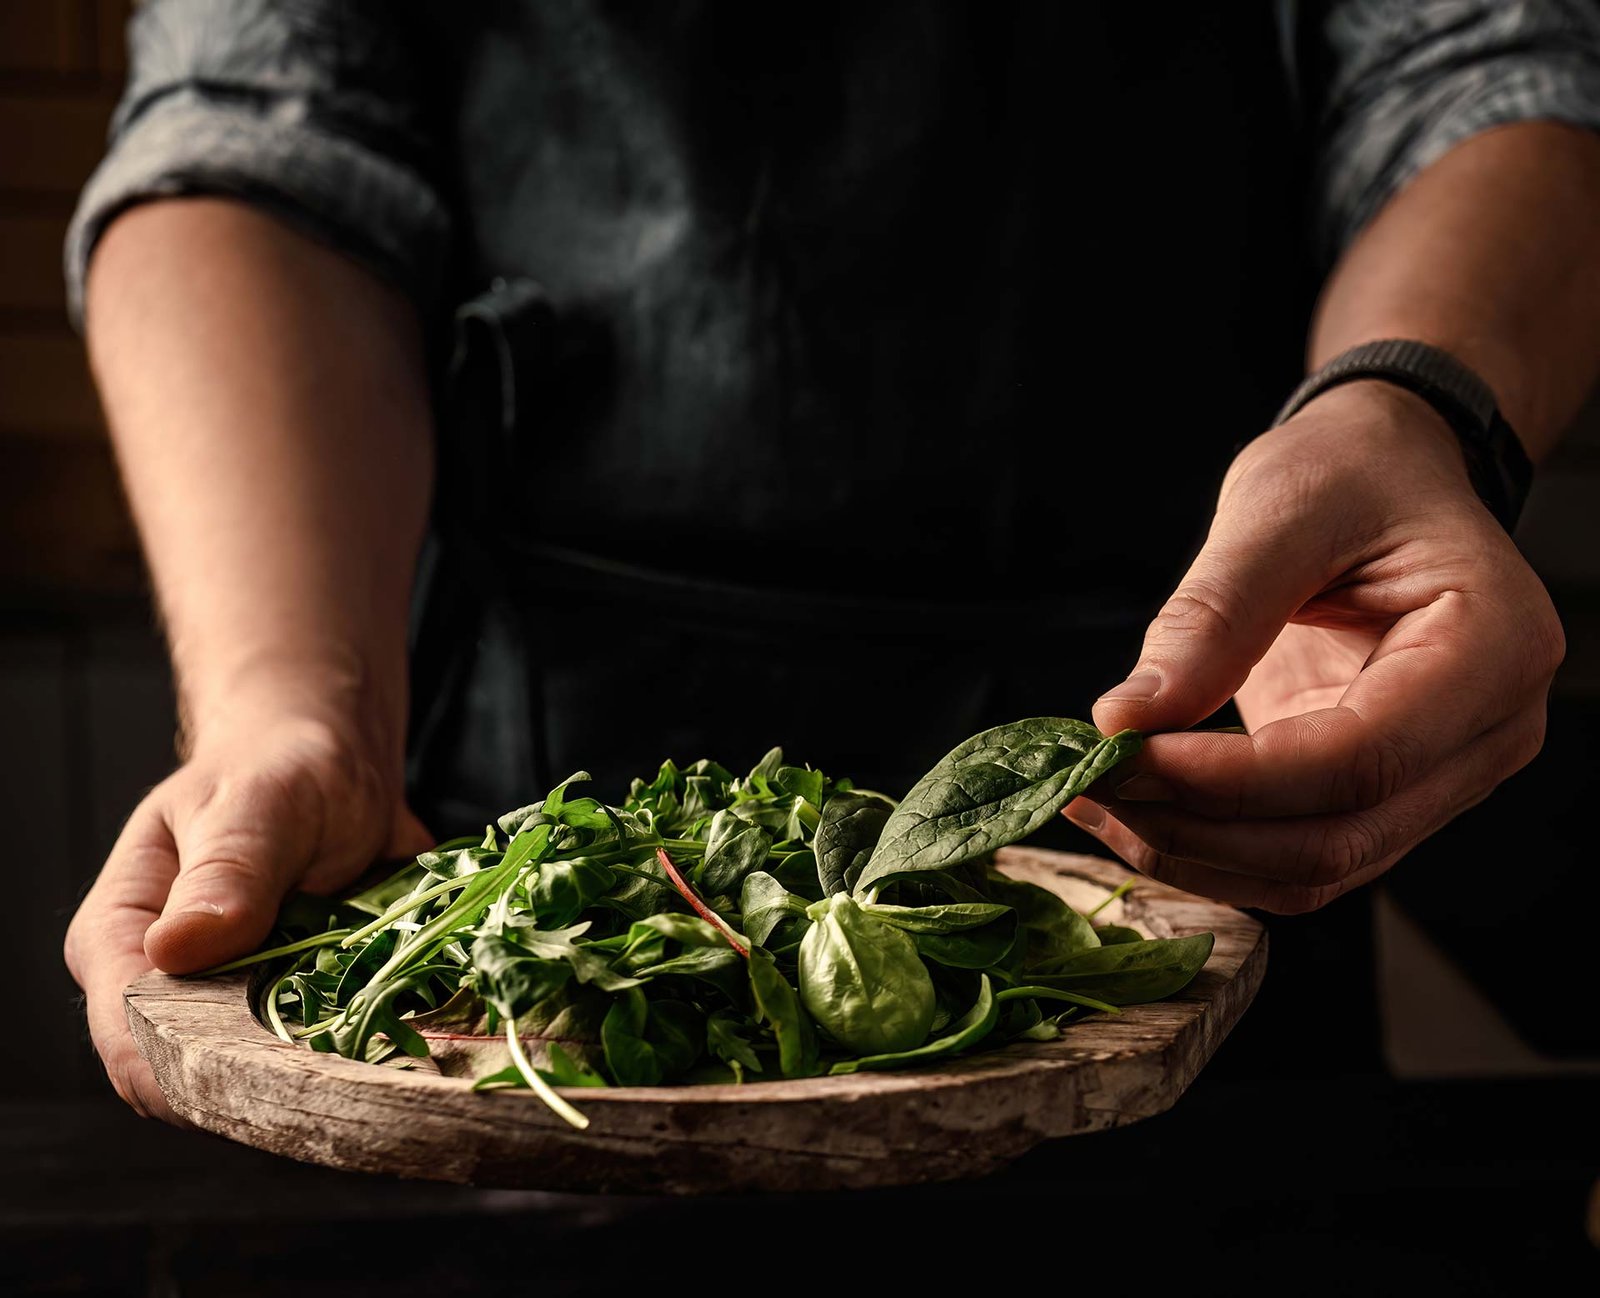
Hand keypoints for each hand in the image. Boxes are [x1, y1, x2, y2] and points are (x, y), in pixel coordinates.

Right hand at [63, 710, 429, 1120]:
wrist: (329, 764)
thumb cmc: (278, 769)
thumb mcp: (259, 802)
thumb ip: (227, 870)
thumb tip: (178, 947)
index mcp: (119, 938)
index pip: (130, 1035)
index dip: (191, 1070)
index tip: (270, 1075)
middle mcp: (163, 987)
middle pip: (194, 1077)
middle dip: (270, 1084)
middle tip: (350, 1070)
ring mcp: (227, 1008)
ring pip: (262, 1080)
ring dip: (326, 1075)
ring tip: (384, 1057)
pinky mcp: (287, 1014)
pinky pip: (320, 1058)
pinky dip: (363, 1054)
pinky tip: (404, 1042)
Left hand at [1064, 381, 1562, 912]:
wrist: (1386, 477)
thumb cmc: (1351, 473)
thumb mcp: (1280, 509)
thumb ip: (1211, 616)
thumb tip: (1129, 719)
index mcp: (1492, 651)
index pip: (1359, 762)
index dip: (1230, 780)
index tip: (1123, 755)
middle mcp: (1486, 736)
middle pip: (1337, 839)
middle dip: (1198, 825)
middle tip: (1088, 782)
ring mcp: (1438, 777)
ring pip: (1313, 869)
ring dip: (1193, 852)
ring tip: (1091, 798)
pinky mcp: (1379, 794)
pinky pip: (1295, 854)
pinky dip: (1208, 846)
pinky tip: (1131, 807)